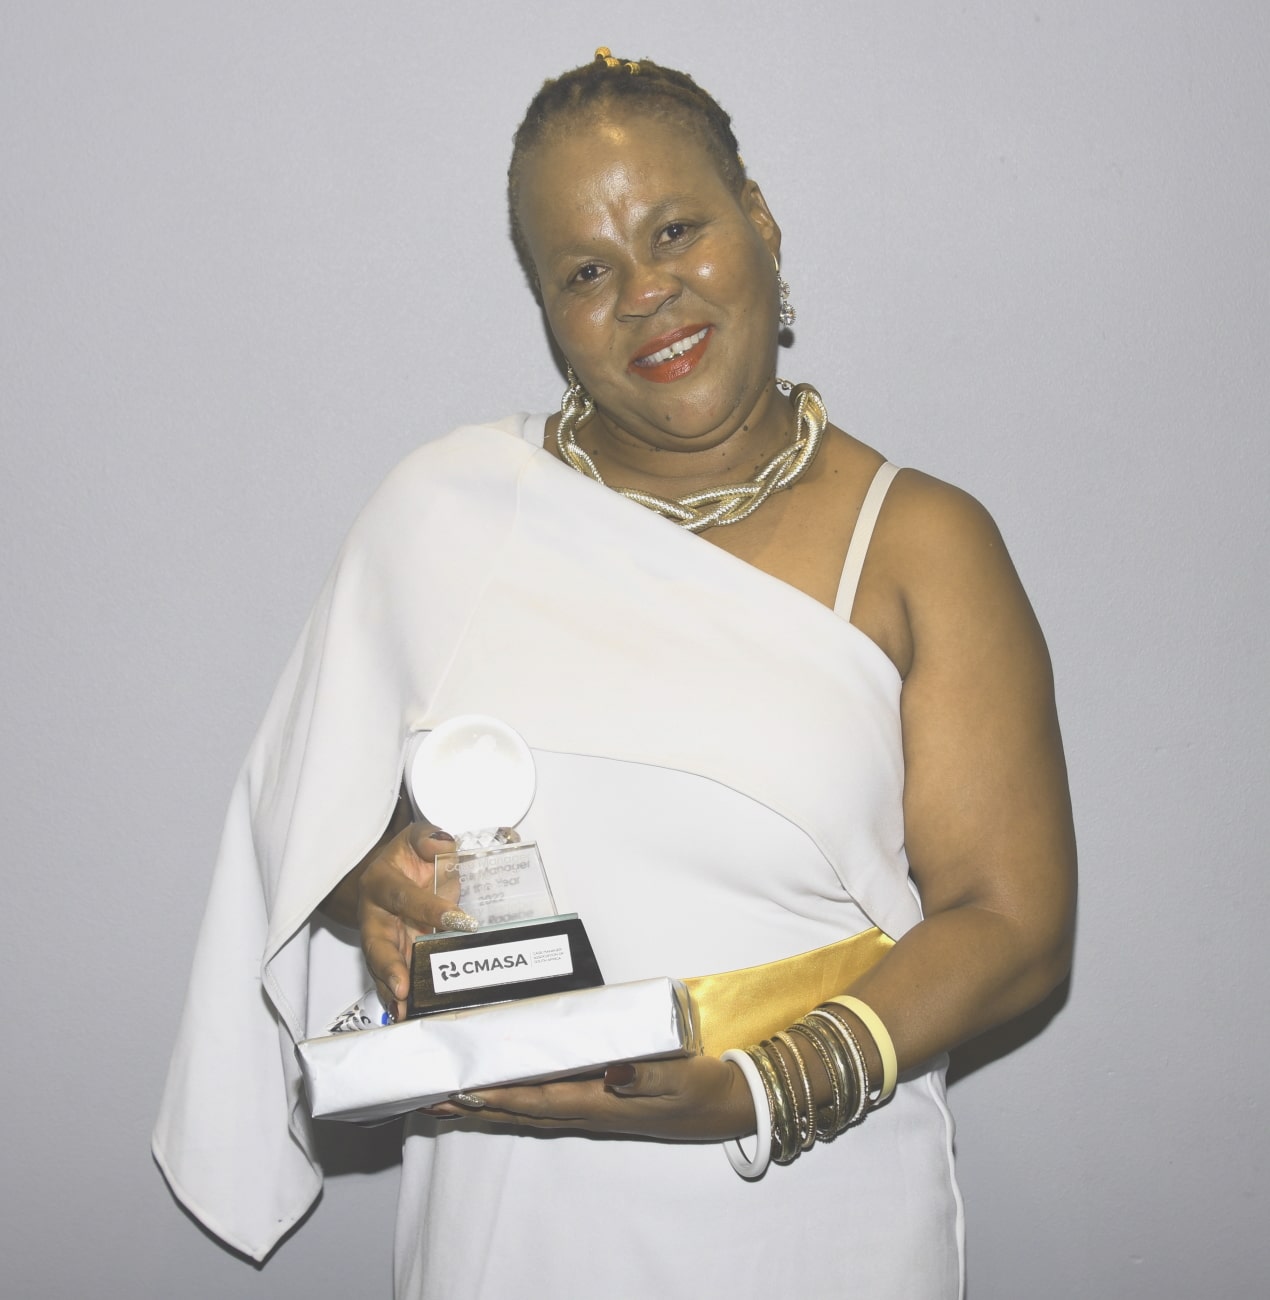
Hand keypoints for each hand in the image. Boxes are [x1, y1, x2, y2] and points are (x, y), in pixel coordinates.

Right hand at [357, 824, 473, 1021]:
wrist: (393, 871)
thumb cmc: (408, 857)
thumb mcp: (417, 837)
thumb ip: (429, 838)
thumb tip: (441, 845)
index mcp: (381, 881)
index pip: (405, 896)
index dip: (430, 908)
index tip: (459, 921)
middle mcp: (374, 913)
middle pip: (376, 942)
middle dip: (389, 965)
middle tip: (403, 986)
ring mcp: (380, 938)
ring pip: (381, 966)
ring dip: (390, 988)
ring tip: (403, 1009)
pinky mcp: (389, 955)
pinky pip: (390, 977)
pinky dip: (396, 996)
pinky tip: (405, 1013)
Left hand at [429, 1055, 755, 1142]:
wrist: (721, 1107)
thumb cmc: (699, 1088)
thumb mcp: (681, 1077)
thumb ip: (649, 1075)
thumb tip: (612, 1072)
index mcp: (600, 1103)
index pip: (538, 1099)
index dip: (498, 1095)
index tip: (462, 1088)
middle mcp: (586, 1110)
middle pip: (519, 1109)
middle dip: (475, 1104)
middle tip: (431, 1095)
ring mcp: (589, 1109)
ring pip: (527, 1109)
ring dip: (486, 1105)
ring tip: (447, 1097)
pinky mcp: (596, 1101)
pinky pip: (544, 1103)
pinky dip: (513, 1099)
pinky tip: (499, 1092)